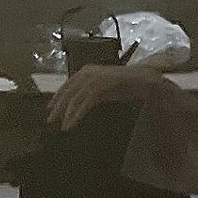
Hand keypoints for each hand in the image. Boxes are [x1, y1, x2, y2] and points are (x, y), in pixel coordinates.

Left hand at [45, 61, 162, 131]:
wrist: (147, 81)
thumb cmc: (132, 85)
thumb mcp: (108, 89)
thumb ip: (96, 93)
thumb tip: (85, 103)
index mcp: (87, 71)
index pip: (67, 85)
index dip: (58, 97)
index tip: (51, 109)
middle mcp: (87, 72)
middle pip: (68, 91)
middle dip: (58, 107)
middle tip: (50, 120)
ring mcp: (94, 79)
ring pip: (74, 98)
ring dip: (67, 113)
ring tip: (63, 126)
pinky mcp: (101, 87)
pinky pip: (85, 102)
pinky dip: (77, 114)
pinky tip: (73, 122)